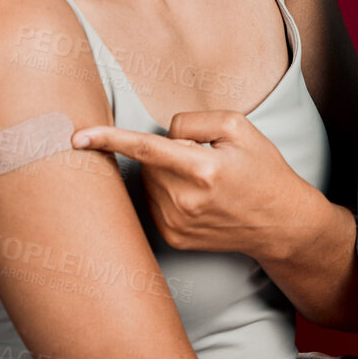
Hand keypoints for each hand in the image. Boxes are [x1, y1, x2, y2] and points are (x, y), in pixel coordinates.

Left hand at [71, 110, 327, 262]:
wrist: (279, 222)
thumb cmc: (263, 169)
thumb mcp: (241, 128)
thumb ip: (195, 121)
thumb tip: (164, 135)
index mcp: (203, 168)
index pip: (146, 148)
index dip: (109, 138)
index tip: (78, 136)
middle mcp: (184, 199)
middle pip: (149, 160)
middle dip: (167, 151)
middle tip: (203, 157)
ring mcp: (176, 223)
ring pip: (149, 181)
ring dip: (166, 173)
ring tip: (204, 181)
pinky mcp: (173, 237)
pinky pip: (154, 202)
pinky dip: (168, 193)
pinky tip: (198, 200)